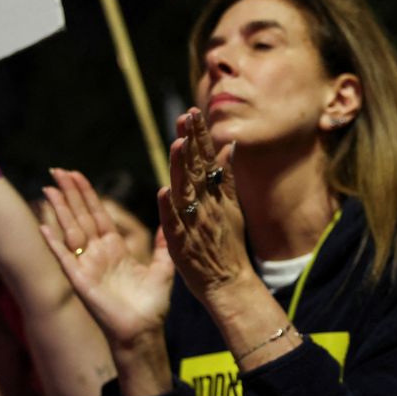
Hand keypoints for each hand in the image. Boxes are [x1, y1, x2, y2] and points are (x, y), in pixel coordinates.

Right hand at [40, 168, 174, 348]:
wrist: (144, 331)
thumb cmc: (152, 305)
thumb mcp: (163, 268)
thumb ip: (163, 244)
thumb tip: (170, 220)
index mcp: (115, 248)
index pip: (98, 214)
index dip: (87, 194)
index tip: (76, 174)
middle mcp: (98, 254)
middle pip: (80, 216)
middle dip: (69, 193)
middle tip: (57, 169)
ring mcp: (87, 265)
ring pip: (71, 230)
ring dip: (59, 209)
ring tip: (48, 187)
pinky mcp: (80, 280)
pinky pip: (64, 258)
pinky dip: (53, 242)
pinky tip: (43, 225)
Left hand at [158, 108, 253, 306]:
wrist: (230, 283)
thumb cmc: (229, 246)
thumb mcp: (233, 207)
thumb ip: (229, 177)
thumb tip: (229, 147)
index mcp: (215, 195)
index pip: (206, 159)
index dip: (199, 136)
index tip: (193, 112)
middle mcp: (206, 205)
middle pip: (196, 168)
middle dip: (191, 141)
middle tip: (186, 115)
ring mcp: (195, 223)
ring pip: (186, 190)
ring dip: (181, 167)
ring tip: (177, 143)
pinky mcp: (182, 243)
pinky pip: (174, 223)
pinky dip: (169, 208)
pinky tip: (163, 191)